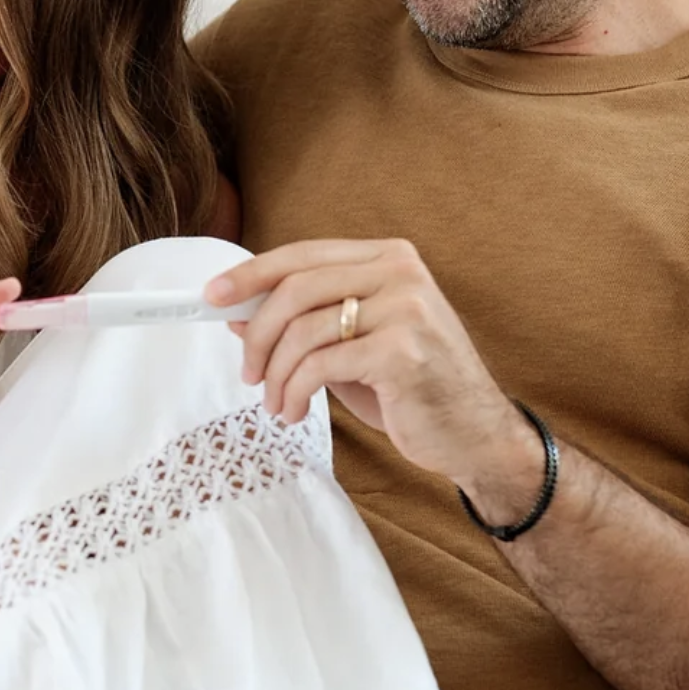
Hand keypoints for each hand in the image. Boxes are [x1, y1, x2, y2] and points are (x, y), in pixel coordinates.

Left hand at [205, 239, 542, 505]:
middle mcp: (400, 273)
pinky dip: (294, 392)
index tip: (213, 295)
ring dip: (277, 375)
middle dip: (257, 333)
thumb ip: (304, 323)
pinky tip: (294, 412)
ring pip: (303, 331)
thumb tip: (237, 312)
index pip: (304, 255)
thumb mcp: (352, 347)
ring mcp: (405, 309)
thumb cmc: (412, 388)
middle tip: (248, 373)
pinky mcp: (401, 352)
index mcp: (389, 257)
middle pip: (296, 288)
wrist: (475, 435)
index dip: (252, 273)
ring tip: (277, 404)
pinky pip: (319, 365)